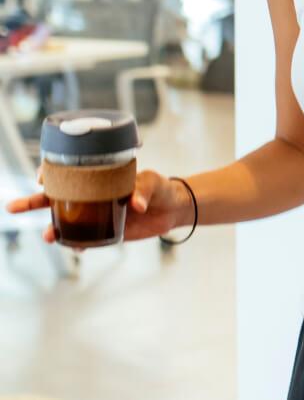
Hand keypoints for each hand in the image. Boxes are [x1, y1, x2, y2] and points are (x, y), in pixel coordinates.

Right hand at [5, 167, 189, 246]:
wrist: (172, 209)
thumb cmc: (160, 187)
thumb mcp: (152, 182)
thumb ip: (142, 190)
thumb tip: (135, 204)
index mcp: (99, 175)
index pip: (68, 171)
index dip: (50, 172)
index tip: (41, 176)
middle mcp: (92, 193)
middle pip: (56, 196)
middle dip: (32, 201)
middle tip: (11, 207)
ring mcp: (96, 213)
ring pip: (65, 220)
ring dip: (51, 228)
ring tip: (47, 235)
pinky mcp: (104, 231)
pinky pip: (84, 240)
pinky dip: (76, 244)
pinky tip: (74, 247)